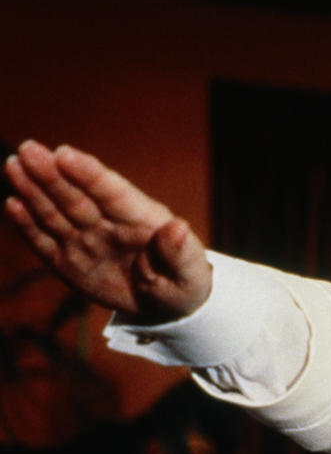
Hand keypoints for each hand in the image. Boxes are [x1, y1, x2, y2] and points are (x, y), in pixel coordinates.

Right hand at [4, 140, 211, 321]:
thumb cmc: (184, 281)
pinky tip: (12, 203)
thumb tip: (177, 227)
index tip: (65, 154)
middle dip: (52, 174)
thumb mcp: (190, 273)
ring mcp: (87, 240)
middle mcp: (109, 224)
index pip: (113, 193)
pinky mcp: (69, 261)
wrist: (166, 305)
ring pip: (57, 212)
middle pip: (77, 196)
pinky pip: (46, 242)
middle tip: (28, 149)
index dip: (89, 174)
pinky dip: (29, 225)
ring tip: (14, 165)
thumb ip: (181, 252)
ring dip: (34, 190)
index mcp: (141, 219)